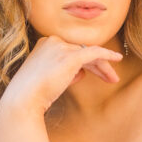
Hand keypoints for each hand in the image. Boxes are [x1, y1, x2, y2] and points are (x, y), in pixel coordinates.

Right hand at [1, 35, 123, 115]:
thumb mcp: (48, 79)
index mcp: (44, 44)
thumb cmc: (32, 94)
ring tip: (113, 79)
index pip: (70, 50)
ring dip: (102, 67)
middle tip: (110, 77)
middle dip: (97, 64)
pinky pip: (94, 53)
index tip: (92, 74)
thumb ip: (64, 71)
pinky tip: (117, 58)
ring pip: (89, 54)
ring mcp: (61, 48)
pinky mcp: (70, 57)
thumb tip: (81, 72)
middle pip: (81, 51)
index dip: (84, 63)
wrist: (23, 100)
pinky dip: (107, 55)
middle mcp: (53, 41)